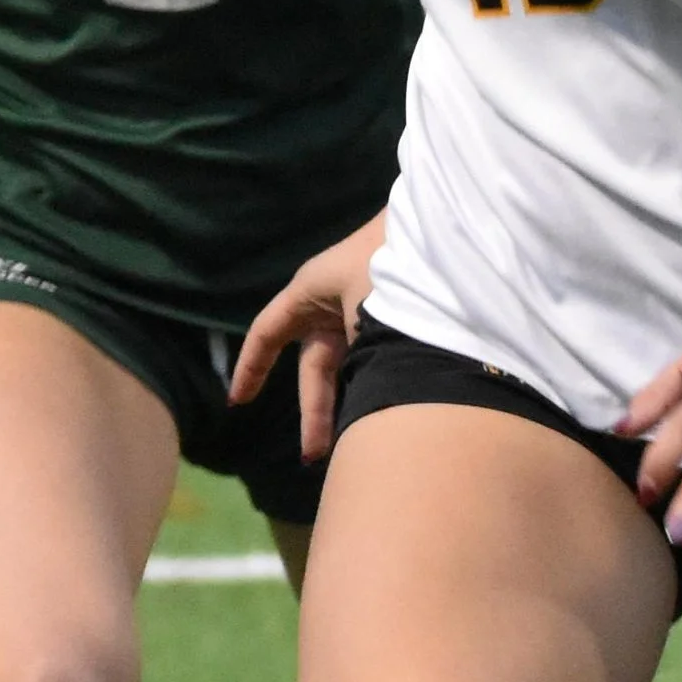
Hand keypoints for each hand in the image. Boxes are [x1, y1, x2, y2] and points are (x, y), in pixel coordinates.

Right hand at [231, 218, 385, 462]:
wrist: (442, 226)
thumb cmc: (394, 262)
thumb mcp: (366, 313)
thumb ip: (359, 359)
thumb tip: (363, 401)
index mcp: (310, 290)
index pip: (267, 333)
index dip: (249, 368)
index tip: (238, 403)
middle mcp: (330, 300)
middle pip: (313, 364)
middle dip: (314, 410)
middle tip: (314, 455)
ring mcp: (359, 307)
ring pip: (344, 365)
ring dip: (347, 402)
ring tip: (353, 444)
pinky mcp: (389, 312)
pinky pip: (369, 356)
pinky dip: (369, 383)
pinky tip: (381, 414)